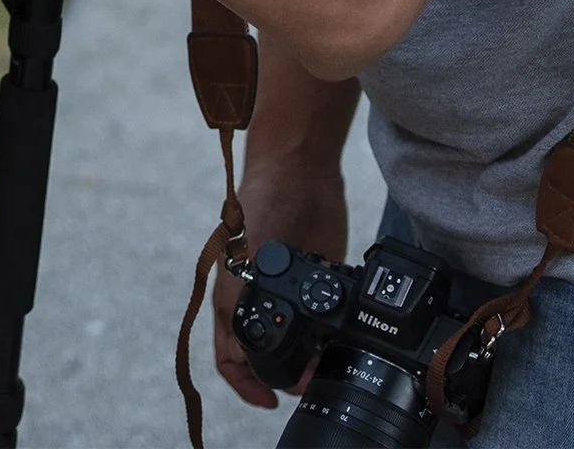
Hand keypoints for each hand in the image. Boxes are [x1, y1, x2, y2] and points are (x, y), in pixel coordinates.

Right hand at [212, 163, 349, 408]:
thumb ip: (242, 302)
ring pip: (299, 347)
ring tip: (330, 366)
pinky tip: (344, 343)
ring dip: (313, 364)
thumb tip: (248, 354)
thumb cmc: (261, 206)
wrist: (299, 170)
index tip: (270, 402)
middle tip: (313, 380)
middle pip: (267, 357)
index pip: (229, 355)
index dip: (245, 383)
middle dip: (287, 378)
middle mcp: (259, 299)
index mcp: (232, 295)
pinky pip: (327, 324)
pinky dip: (334, 340)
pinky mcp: (322, 282)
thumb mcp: (245, 259)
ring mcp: (292, 293)